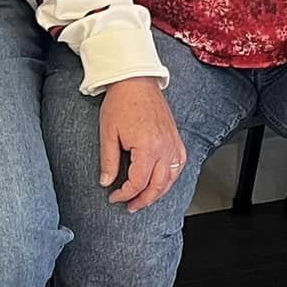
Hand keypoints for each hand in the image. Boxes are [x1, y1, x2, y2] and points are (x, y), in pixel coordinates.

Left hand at [97, 76, 187, 211]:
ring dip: (158, 192)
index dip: (125, 194)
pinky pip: (179, 164)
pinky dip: (172, 177)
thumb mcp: (108, 133)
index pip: (138, 182)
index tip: (114, 196)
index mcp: (147, 147)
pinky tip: (163, 181)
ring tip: (145, 199)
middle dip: (143, 200)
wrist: (136, 80)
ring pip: (171, 178)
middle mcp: (164, 147)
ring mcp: (172, 142)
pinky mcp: (176, 137)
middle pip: (157, 185)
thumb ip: (109, 161)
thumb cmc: (121, 102)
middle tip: (130, 206)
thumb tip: (106, 182)